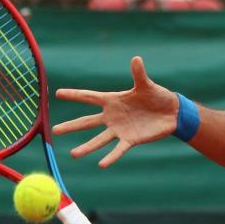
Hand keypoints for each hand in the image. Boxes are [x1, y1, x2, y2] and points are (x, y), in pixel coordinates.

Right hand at [53, 56, 178, 167]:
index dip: (74, 95)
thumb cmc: (157, 96)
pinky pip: (118, 149)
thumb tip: (136, 58)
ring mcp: (119, 129)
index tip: (57, 93)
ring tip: (73, 154)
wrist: (171, 113)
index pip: (89, 97)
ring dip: (86, 147)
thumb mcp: (146, 85)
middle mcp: (112, 116)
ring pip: (99, 139)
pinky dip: (110, 157)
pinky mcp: (130, 139)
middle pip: (87, 122)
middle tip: (53, 130)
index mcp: (113, 100)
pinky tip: (101, 164)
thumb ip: (139, 74)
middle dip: (71, 126)